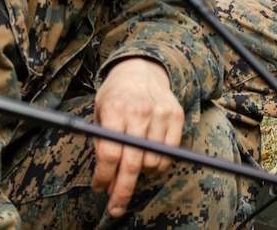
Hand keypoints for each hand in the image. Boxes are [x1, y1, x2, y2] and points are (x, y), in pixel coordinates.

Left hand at [91, 58, 183, 217]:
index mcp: (115, 109)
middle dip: (122, 190)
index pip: (110, 153)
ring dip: (140, 173)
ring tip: (132, 166)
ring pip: (152, 162)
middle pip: (132, 163)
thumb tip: (109, 183)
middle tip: (116, 206)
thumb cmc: (116, 97)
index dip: (104, 176)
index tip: (99, 188)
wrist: (141, 70)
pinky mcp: (176, 116)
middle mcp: (140, 111)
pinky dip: (158, 164)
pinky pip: (169, 154)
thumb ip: (102, 146)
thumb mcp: (99, 114)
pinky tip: (148, 159)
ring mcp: (161, 113)